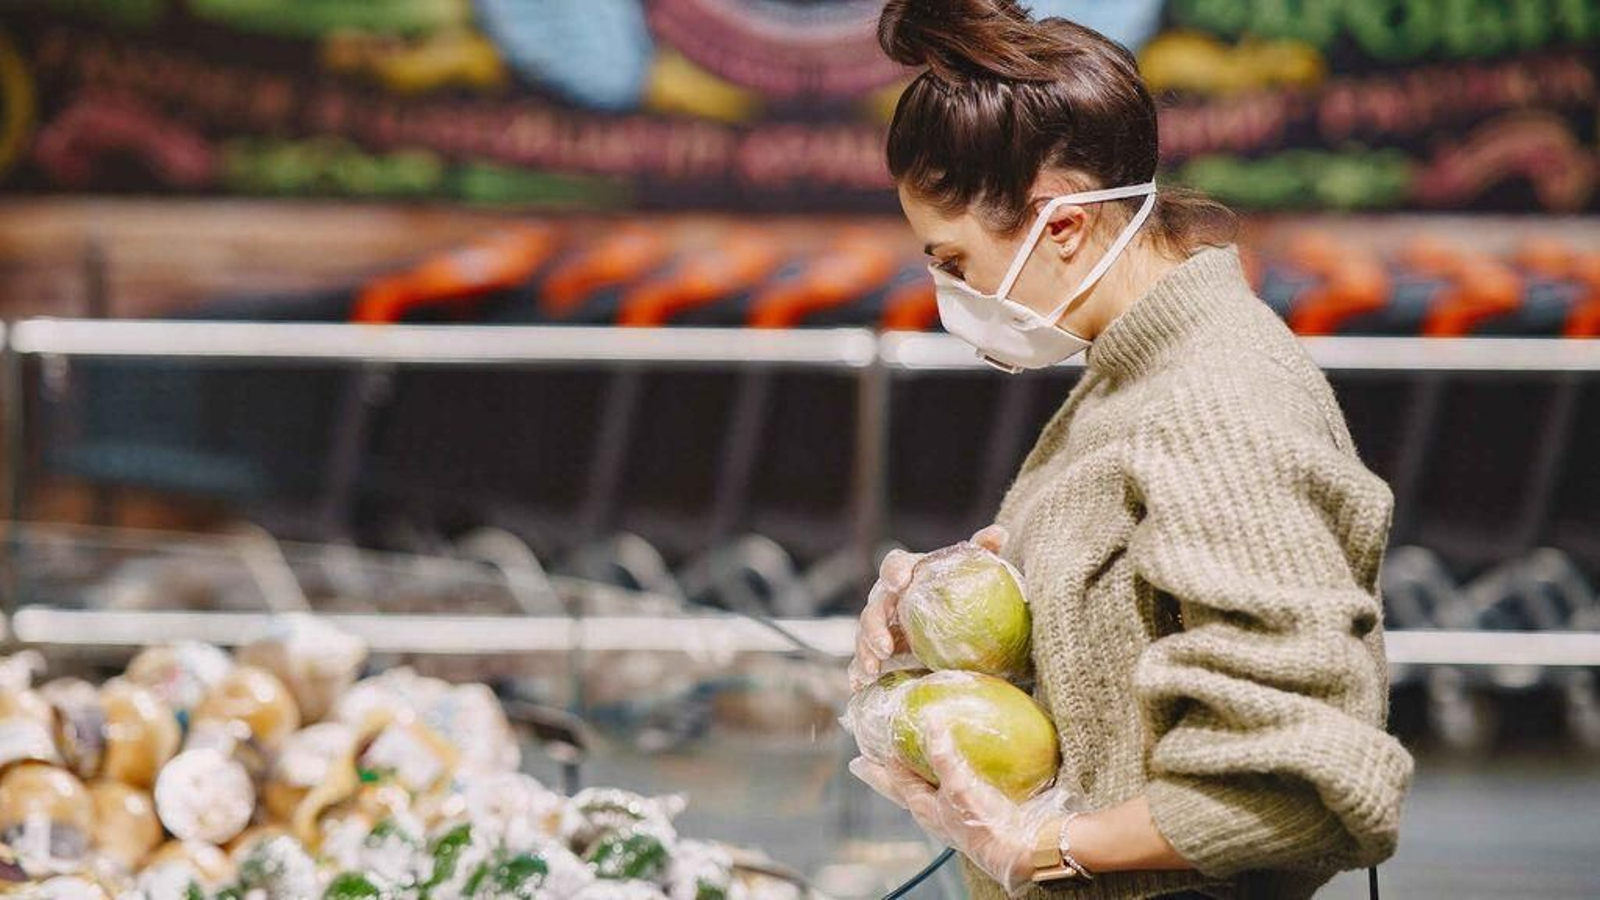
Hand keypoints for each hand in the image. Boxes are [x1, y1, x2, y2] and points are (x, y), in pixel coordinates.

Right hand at [848, 525, 1007, 690]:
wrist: (953, 619)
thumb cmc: (960, 589)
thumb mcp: (972, 570)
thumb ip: (983, 551)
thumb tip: (1000, 532)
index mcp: (907, 572)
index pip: (894, 564)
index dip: (894, 571)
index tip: (901, 582)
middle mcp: (888, 598)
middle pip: (874, 607)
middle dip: (874, 625)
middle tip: (885, 645)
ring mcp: (881, 626)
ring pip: (864, 636)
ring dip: (864, 651)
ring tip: (872, 669)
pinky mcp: (880, 652)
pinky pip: (863, 661)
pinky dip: (858, 672)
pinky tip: (860, 685)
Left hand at [849, 726, 1070, 896]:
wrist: (1017, 849)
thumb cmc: (983, 823)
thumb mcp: (959, 786)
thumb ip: (943, 754)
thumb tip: (930, 721)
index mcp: (922, 806)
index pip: (893, 779)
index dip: (877, 765)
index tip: (860, 754)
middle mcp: (931, 812)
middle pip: (898, 789)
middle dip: (880, 776)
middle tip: (860, 765)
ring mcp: (948, 814)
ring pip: (919, 791)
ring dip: (907, 776)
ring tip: (899, 763)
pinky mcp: (966, 813)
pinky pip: (943, 791)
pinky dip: (937, 778)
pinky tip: (948, 770)